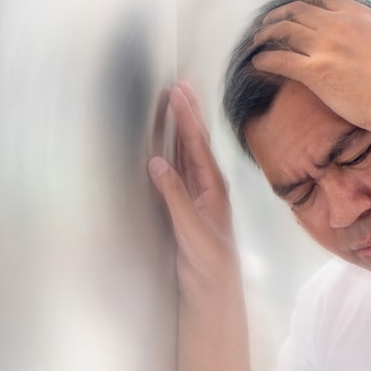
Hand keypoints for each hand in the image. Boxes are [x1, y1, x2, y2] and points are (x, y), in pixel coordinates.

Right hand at [148, 83, 238, 300]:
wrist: (214, 286)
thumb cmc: (209, 260)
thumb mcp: (191, 228)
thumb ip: (175, 195)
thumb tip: (157, 163)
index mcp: (213, 187)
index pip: (197, 144)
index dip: (186, 117)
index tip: (177, 92)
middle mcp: (208, 185)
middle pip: (195, 141)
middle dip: (187, 113)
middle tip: (179, 85)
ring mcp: (198, 193)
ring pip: (188, 152)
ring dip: (181, 127)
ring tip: (175, 103)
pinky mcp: (187, 204)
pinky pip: (180, 168)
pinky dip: (174, 149)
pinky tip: (168, 142)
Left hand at [251, 0, 370, 133]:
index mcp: (360, 17)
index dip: (307, 1)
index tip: (298, 8)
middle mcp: (339, 26)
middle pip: (299, 10)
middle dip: (280, 15)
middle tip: (269, 24)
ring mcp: (325, 47)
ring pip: (284, 31)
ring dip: (267, 34)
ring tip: (258, 41)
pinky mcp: (316, 73)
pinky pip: (280, 60)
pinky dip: (265, 59)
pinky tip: (258, 63)